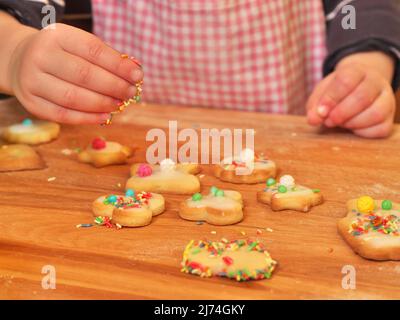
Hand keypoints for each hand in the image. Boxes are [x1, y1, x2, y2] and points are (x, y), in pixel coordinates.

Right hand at [7, 23, 142, 123]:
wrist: (21, 61)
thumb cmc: (62, 54)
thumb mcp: (77, 45)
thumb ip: (104, 57)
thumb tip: (135, 72)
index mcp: (56, 36)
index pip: (93, 50)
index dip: (118, 65)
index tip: (138, 75)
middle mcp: (40, 56)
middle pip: (85, 75)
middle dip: (114, 86)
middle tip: (131, 92)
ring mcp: (32, 81)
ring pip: (74, 97)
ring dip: (103, 103)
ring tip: (120, 104)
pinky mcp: (32, 103)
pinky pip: (63, 115)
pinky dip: (88, 118)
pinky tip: (105, 116)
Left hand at [307, 52, 395, 137]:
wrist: (357, 89)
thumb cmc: (337, 92)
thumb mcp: (322, 93)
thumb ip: (314, 105)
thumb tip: (313, 120)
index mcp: (357, 71)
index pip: (346, 81)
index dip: (331, 98)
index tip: (321, 111)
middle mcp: (377, 82)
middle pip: (362, 97)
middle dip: (341, 113)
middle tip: (329, 121)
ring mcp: (387, 100)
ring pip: (376, 113)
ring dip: (352, 123)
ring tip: (340, 123)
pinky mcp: (389, 118)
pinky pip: (381, 129)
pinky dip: (363, 132)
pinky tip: (352, 128)